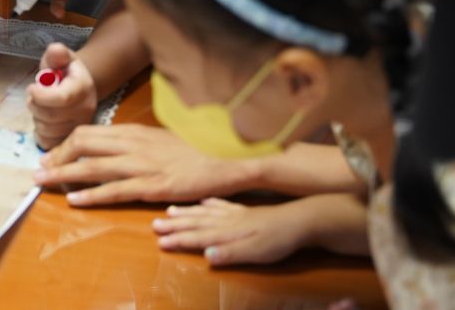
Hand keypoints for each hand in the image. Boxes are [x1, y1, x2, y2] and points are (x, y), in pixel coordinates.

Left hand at [28, 44, 97, 149]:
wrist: (79, 87)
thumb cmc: (65, 71)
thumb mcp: (61, 58)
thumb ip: (56, 53)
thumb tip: (56, 50)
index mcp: (83, 88)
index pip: (62, 98)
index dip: (40, 95)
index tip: (31, 87)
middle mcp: (86, 110)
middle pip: (50, 116)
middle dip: (34, 105)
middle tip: (33, 96)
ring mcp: (79, 128)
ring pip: (47, 130)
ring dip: (36, 118)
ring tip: (41, 107)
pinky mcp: (71, 140)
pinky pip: (48, 142)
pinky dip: (39, 132)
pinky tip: (43, 120)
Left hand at [35, 124, 254, 204]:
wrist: (223, 162)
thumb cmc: (193, 152)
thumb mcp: (158, 139)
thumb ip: (134, 142)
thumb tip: (110, 148)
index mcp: (133, 132)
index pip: (88, 133)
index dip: (64, 145)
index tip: (51, 156)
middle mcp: (132, 144)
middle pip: (82, 144)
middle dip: (56, 157)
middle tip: (40, 170)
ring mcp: (141, 165)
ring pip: (92, 167)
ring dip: (63, 175)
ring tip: (43, 182)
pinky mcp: (151, 185)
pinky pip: (114, 191)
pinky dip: (91, 195)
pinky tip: (74, 200)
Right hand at [152, 198, 309, 265]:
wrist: (300, 221)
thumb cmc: (278, 241)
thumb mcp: (256, 252)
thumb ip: (230, 253)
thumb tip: (205, 254)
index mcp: (226, 232)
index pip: (197, 237)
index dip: (178, 240)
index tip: (159, 242)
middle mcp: (226, 220)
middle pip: (196, 223)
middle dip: (175, 225)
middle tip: (155, 225)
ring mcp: (235, 213)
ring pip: (204, 212)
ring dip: (186, 213)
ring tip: (169, 211)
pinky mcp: (244, 210)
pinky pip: (220, 204)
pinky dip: (208, 203)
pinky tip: (202, 201)